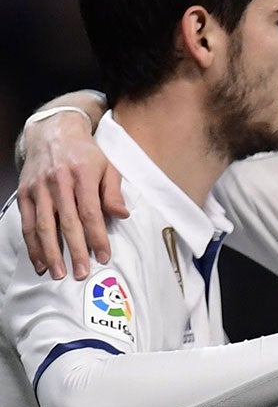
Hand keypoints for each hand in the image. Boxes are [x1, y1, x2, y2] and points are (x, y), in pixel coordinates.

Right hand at [19, 110, 126, 278]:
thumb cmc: (86, 154)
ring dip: (50, 252)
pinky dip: (32, 244)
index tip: (103, 257)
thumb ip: (114, 192)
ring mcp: (39, 188)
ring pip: (43, 225)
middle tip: (82, 273)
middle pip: (67, 222)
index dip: (97, 237)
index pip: (90, 213)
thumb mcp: (108, 167)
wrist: (53, 132)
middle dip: (75, 250)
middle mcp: (58, 183)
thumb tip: (122, 215)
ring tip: (59, 274)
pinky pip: (27, 222)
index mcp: (82, 176)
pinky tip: (40, 261)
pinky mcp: (25, 193)